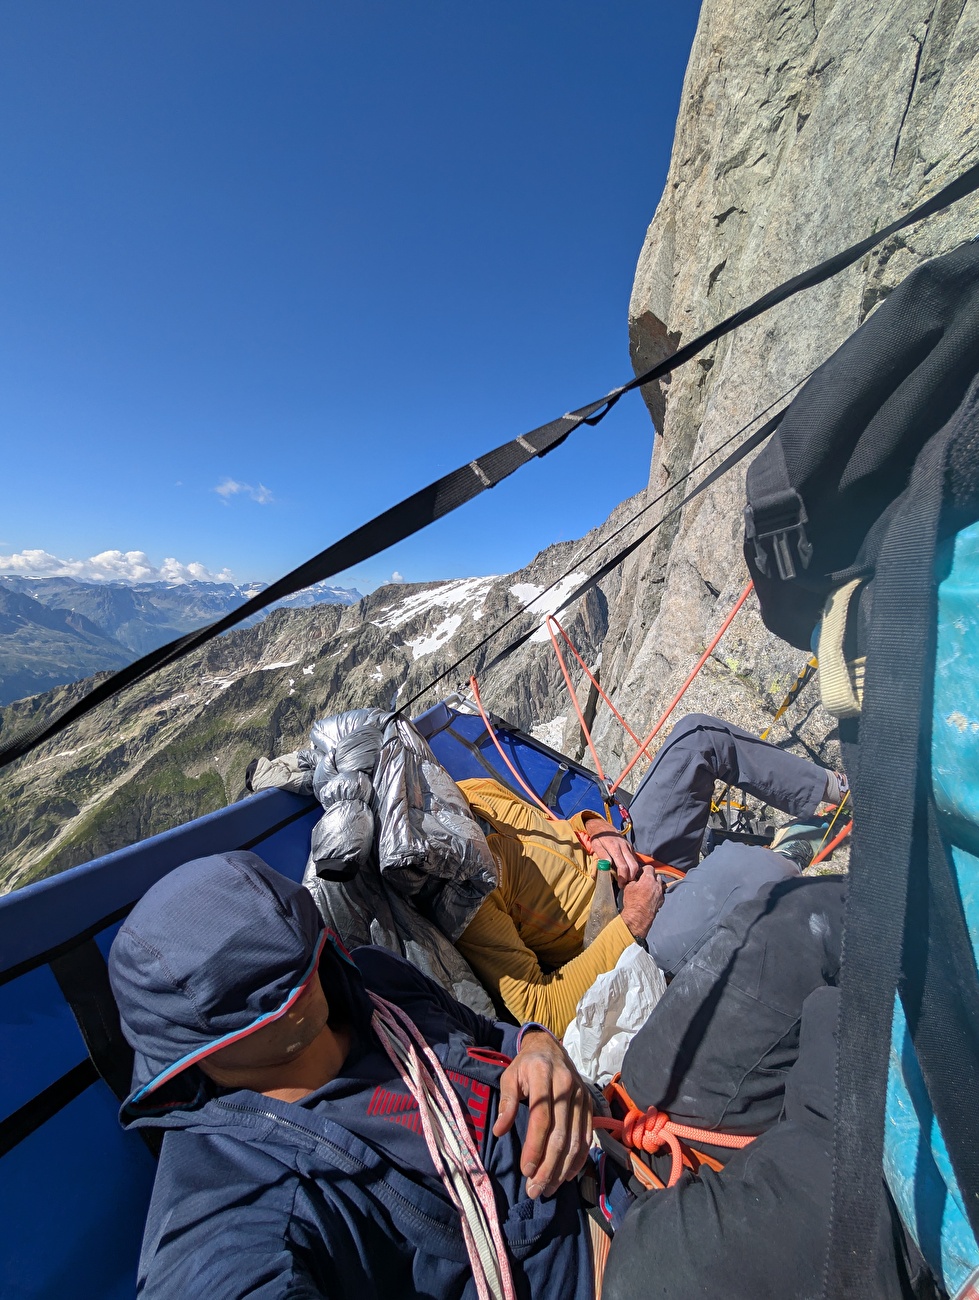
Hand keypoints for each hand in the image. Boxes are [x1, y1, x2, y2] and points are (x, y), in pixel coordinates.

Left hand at [492, 1031, 591, 1198]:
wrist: (550, 1049)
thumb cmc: (526, 1065)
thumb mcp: (509, 1076)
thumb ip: (505, 1102)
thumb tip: (499, 1131)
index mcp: (543, 1076)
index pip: (541, 1117)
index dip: (534, 1146)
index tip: (526, 1170)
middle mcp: (567, 1086)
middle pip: (560, 1134)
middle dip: (548, 1166)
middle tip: (535, 1190)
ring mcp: (581, 1096)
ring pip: (575, 1140)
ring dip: (562, 1169)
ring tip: (548, 1188)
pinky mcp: (589, 1104)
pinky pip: (586, 1137)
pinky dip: (578, 1159)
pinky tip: (567, 1175)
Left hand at [582, 817, 641, 882]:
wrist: (603, 827)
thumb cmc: (598, 838)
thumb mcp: (596, 845)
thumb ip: (602, 855)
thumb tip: (608, 865)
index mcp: (614, 848)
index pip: (622, 865)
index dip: (623, 877)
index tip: (620, 884)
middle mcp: (624, 847)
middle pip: (632, 866)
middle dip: (630, 877)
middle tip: (624, 884)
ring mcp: (628, 847)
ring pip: (635, 863)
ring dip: (633, 873)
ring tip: (626, 880)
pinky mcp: (630, 847)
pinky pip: (634, 859)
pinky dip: (633, 867)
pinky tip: (628, 873)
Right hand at [619, 866, 663, 939]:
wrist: (638, 916)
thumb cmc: (632, 902)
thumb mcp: (628, 887)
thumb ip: (633, 880)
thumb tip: (634, 879)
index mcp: (648, 879)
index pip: (649, 868)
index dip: (644, 869)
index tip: (641, 872)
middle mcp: (657, 884)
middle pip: (656, 875)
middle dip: (651, 876)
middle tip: (644, 880)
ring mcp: (660, 893)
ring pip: (659, 884)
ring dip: (654, 884)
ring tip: (647, 889)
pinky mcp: (662, 900)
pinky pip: (660, 893)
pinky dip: (656, 893)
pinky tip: (650, 897)